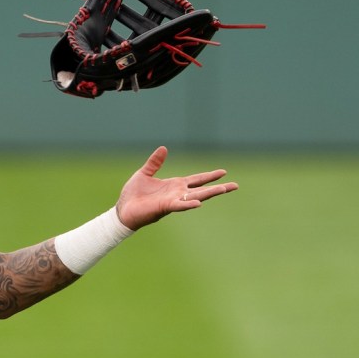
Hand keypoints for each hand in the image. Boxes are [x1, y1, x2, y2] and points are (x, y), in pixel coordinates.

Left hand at [114, 146, 238, 230]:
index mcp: (174, 185)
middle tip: (235, 185)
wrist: (123, 209)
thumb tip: (164, 148)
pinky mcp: (165, 207)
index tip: (224, 172)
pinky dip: (189, 204)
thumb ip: (155, 162)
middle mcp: (177, 193)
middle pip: (202, 189)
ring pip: (196, 197)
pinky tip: (199, 202)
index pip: (196, 180)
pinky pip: (179, 205)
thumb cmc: (133, 194)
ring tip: (224, 189)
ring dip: (210, 193)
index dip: (209, 176)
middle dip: (218, 187)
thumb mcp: (144, 173)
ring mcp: (173, 201)